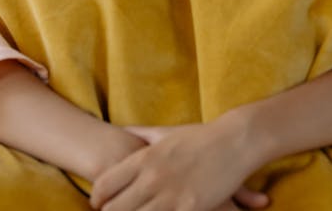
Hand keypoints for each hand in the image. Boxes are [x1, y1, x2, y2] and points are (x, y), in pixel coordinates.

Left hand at [90, 121, 267, 210]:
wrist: (235, 141)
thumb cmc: (199, 137)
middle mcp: (153, 177)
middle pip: (114, 210)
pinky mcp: (190, 209)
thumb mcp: (166, 132)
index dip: (96, 198)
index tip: (99, 204)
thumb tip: (121, 130)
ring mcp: (171, 195)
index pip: (105, 183)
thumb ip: (141, 134)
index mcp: (145, 157)